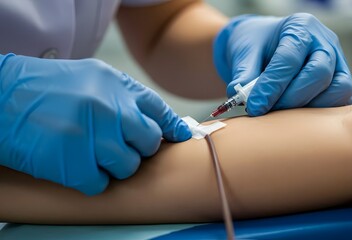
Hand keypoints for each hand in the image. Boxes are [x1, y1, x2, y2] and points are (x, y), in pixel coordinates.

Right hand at [0, 54, 190, 194]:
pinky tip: (76, 165)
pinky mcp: (74, 163)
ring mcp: (93, 136)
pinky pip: (100, 183)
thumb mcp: (92, 77)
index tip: (179, 137)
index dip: (171, 127)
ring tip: (92, 154)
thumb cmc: (45, 87)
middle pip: (148, 142)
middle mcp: (110, 109)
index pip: (159, 111)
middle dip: (137, 147)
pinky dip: (91, 179)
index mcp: (116, 86)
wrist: (0, 96)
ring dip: (114, 165)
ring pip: (128, 166)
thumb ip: (124, 96)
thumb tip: (155, 118)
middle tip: (117, 145)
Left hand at [214, 13, 351, 115]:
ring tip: (282, 114)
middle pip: (319, 73)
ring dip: (310, 107)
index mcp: (300, 26)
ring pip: (338, 89)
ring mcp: (338, 62)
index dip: (272, 85)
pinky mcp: (341, 81)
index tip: (255, 105)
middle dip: (291, 98)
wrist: (264, 46)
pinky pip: (343, 100)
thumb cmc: (256, 46)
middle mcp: (324, 42)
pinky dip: (324, 113)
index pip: (289, 58)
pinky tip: (299, 118)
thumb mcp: (244, 52)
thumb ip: (243, 74)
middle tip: (267, 110)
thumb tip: (242, 97)